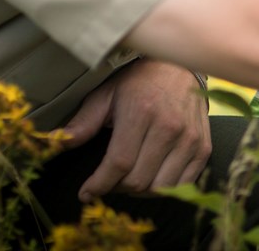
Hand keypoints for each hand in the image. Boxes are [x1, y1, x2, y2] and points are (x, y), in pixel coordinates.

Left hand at [62, 58, 211, 202]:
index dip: (99, 185)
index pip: (118, 164)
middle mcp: (169, 127)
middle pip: (138, 180)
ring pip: (160, 187)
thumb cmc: (139, 81)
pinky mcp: (203, 146)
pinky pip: (182, 184)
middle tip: (108, 180)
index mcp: (142, 112)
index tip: (86, 193)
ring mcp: (190, 138)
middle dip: (116, 187)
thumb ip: (83, 123)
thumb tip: (55, 143)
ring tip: (129, 177)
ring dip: (139, 190)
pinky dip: (163, 188)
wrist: (181, 66)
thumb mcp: (107, 95)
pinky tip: (151, 175)